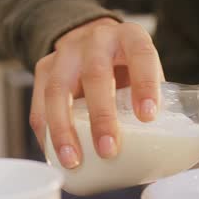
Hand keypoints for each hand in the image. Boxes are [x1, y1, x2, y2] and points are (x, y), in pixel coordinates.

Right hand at [31, 18, 163, 167]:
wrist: (95, 42)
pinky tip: (55, 155)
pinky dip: (46, 132)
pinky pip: (39, 104)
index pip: (141, 55)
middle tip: (108, 150)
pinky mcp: (44, 69)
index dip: (145, 85)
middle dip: (101, 116)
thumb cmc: (127, 67)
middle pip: (95, 74)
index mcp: (130, 38)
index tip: (148, 117)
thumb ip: (154, 102)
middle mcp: (96, 40)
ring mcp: (66, 53)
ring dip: (64, 129)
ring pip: (58, 90)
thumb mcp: (145, 73)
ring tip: (73, 160)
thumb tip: (159, 149)